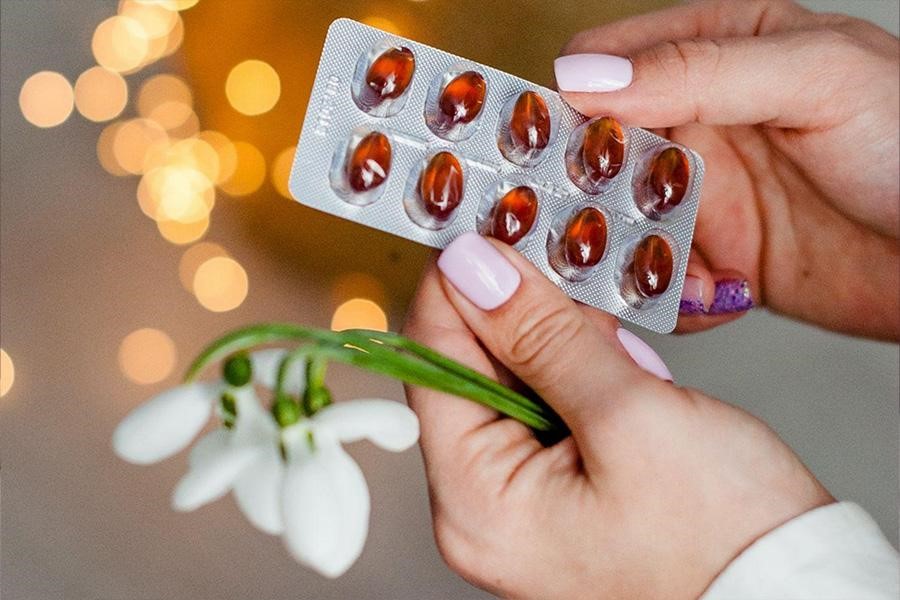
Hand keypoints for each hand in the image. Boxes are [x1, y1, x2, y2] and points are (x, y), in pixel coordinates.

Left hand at [403, 234, 831, 598]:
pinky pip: (546, 407)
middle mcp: (482, 508)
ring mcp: (519, 502)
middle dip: (517, 313)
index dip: (454, 287)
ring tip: (611, 334)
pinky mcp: (557, 489)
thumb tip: (473, 270)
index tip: (485, 230)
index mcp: (474, 502)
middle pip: (468, 372)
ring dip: (556, 341)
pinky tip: (617, 362)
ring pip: (512, 382)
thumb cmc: (725, 537)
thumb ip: (542, 335)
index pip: (431, 364)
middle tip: (564, 267)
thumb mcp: (628, 415)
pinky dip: (577, 371)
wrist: (790, 593)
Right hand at [556, 0, 899, 338]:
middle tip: (582, 227)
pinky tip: (714, 297)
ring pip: (620, 225)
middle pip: (601, 154)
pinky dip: (670, 296)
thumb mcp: (812, 78)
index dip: (565, 102)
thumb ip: (700, 70)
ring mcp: (709, 195)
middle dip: (584, 195)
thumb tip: (587, 76)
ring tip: (679, 273)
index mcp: (718, 52)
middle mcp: (702, 122)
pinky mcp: (722, 259)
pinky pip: (661, 278)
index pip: (608, 65)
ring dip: (630, 256)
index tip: (535, 148)